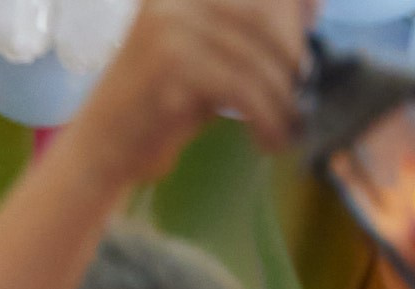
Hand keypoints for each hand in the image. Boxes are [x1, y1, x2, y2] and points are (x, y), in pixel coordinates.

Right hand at [71, 0, 309, 180]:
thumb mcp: (209, 55)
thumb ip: (251, 30)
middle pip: (263, 14)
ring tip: (288, 125)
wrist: (100, 148)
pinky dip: (265, 117)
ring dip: (282, 98)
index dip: (292, 15)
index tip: (307, 51)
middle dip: (291, 59)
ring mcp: (169, 27)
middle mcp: (173, 0)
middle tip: (301, 96)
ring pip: (256, 57)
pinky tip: (269, 137)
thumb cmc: (158, 104)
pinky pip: (241, 88)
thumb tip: (314, 6)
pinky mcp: (170, 66)